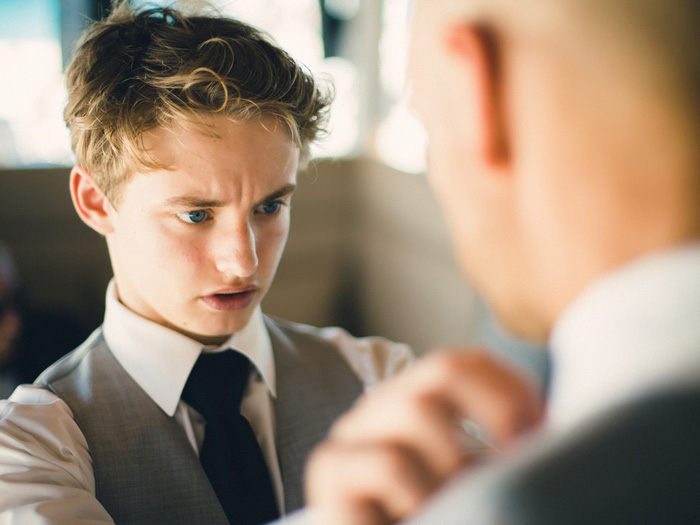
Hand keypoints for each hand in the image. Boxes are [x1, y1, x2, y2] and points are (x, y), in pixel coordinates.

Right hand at [305, 348, 542, 524]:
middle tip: (523, 453)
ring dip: (455, 459)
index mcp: (415, 403)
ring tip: (460, 498)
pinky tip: (421, 514)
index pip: (463, 362)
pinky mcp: (330, 472)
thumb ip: (497, 457)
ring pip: (415, 410)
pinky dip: (421, 493)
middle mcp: (381, 409)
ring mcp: (351, 436)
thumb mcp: (472, 484)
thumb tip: (549, 436)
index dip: (508, 384)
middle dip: (496, 407)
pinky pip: (389, 462)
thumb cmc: (437, 521)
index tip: (544, 426)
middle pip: (441, 370)